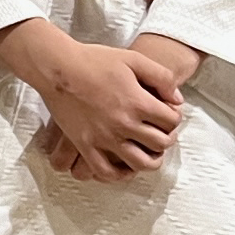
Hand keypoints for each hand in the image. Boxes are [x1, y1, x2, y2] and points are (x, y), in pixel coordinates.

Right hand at [0, 18, 183, 182]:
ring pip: (139, 163)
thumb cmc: (94, 61)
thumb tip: (176, 99)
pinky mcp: (85, 144)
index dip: (174, 117)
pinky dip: (118, 174)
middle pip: (160, 143)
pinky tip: (123, 167)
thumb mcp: (134, 59)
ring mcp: (103, 137)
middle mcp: (123, 124)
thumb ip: (162, 77)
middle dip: (166, 138)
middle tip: (161, 133)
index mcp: (138, 102)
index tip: (168, 114)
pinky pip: (105, 171)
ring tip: (148, 153)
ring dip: (150, 160)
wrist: (58, 67)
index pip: (171, 120)